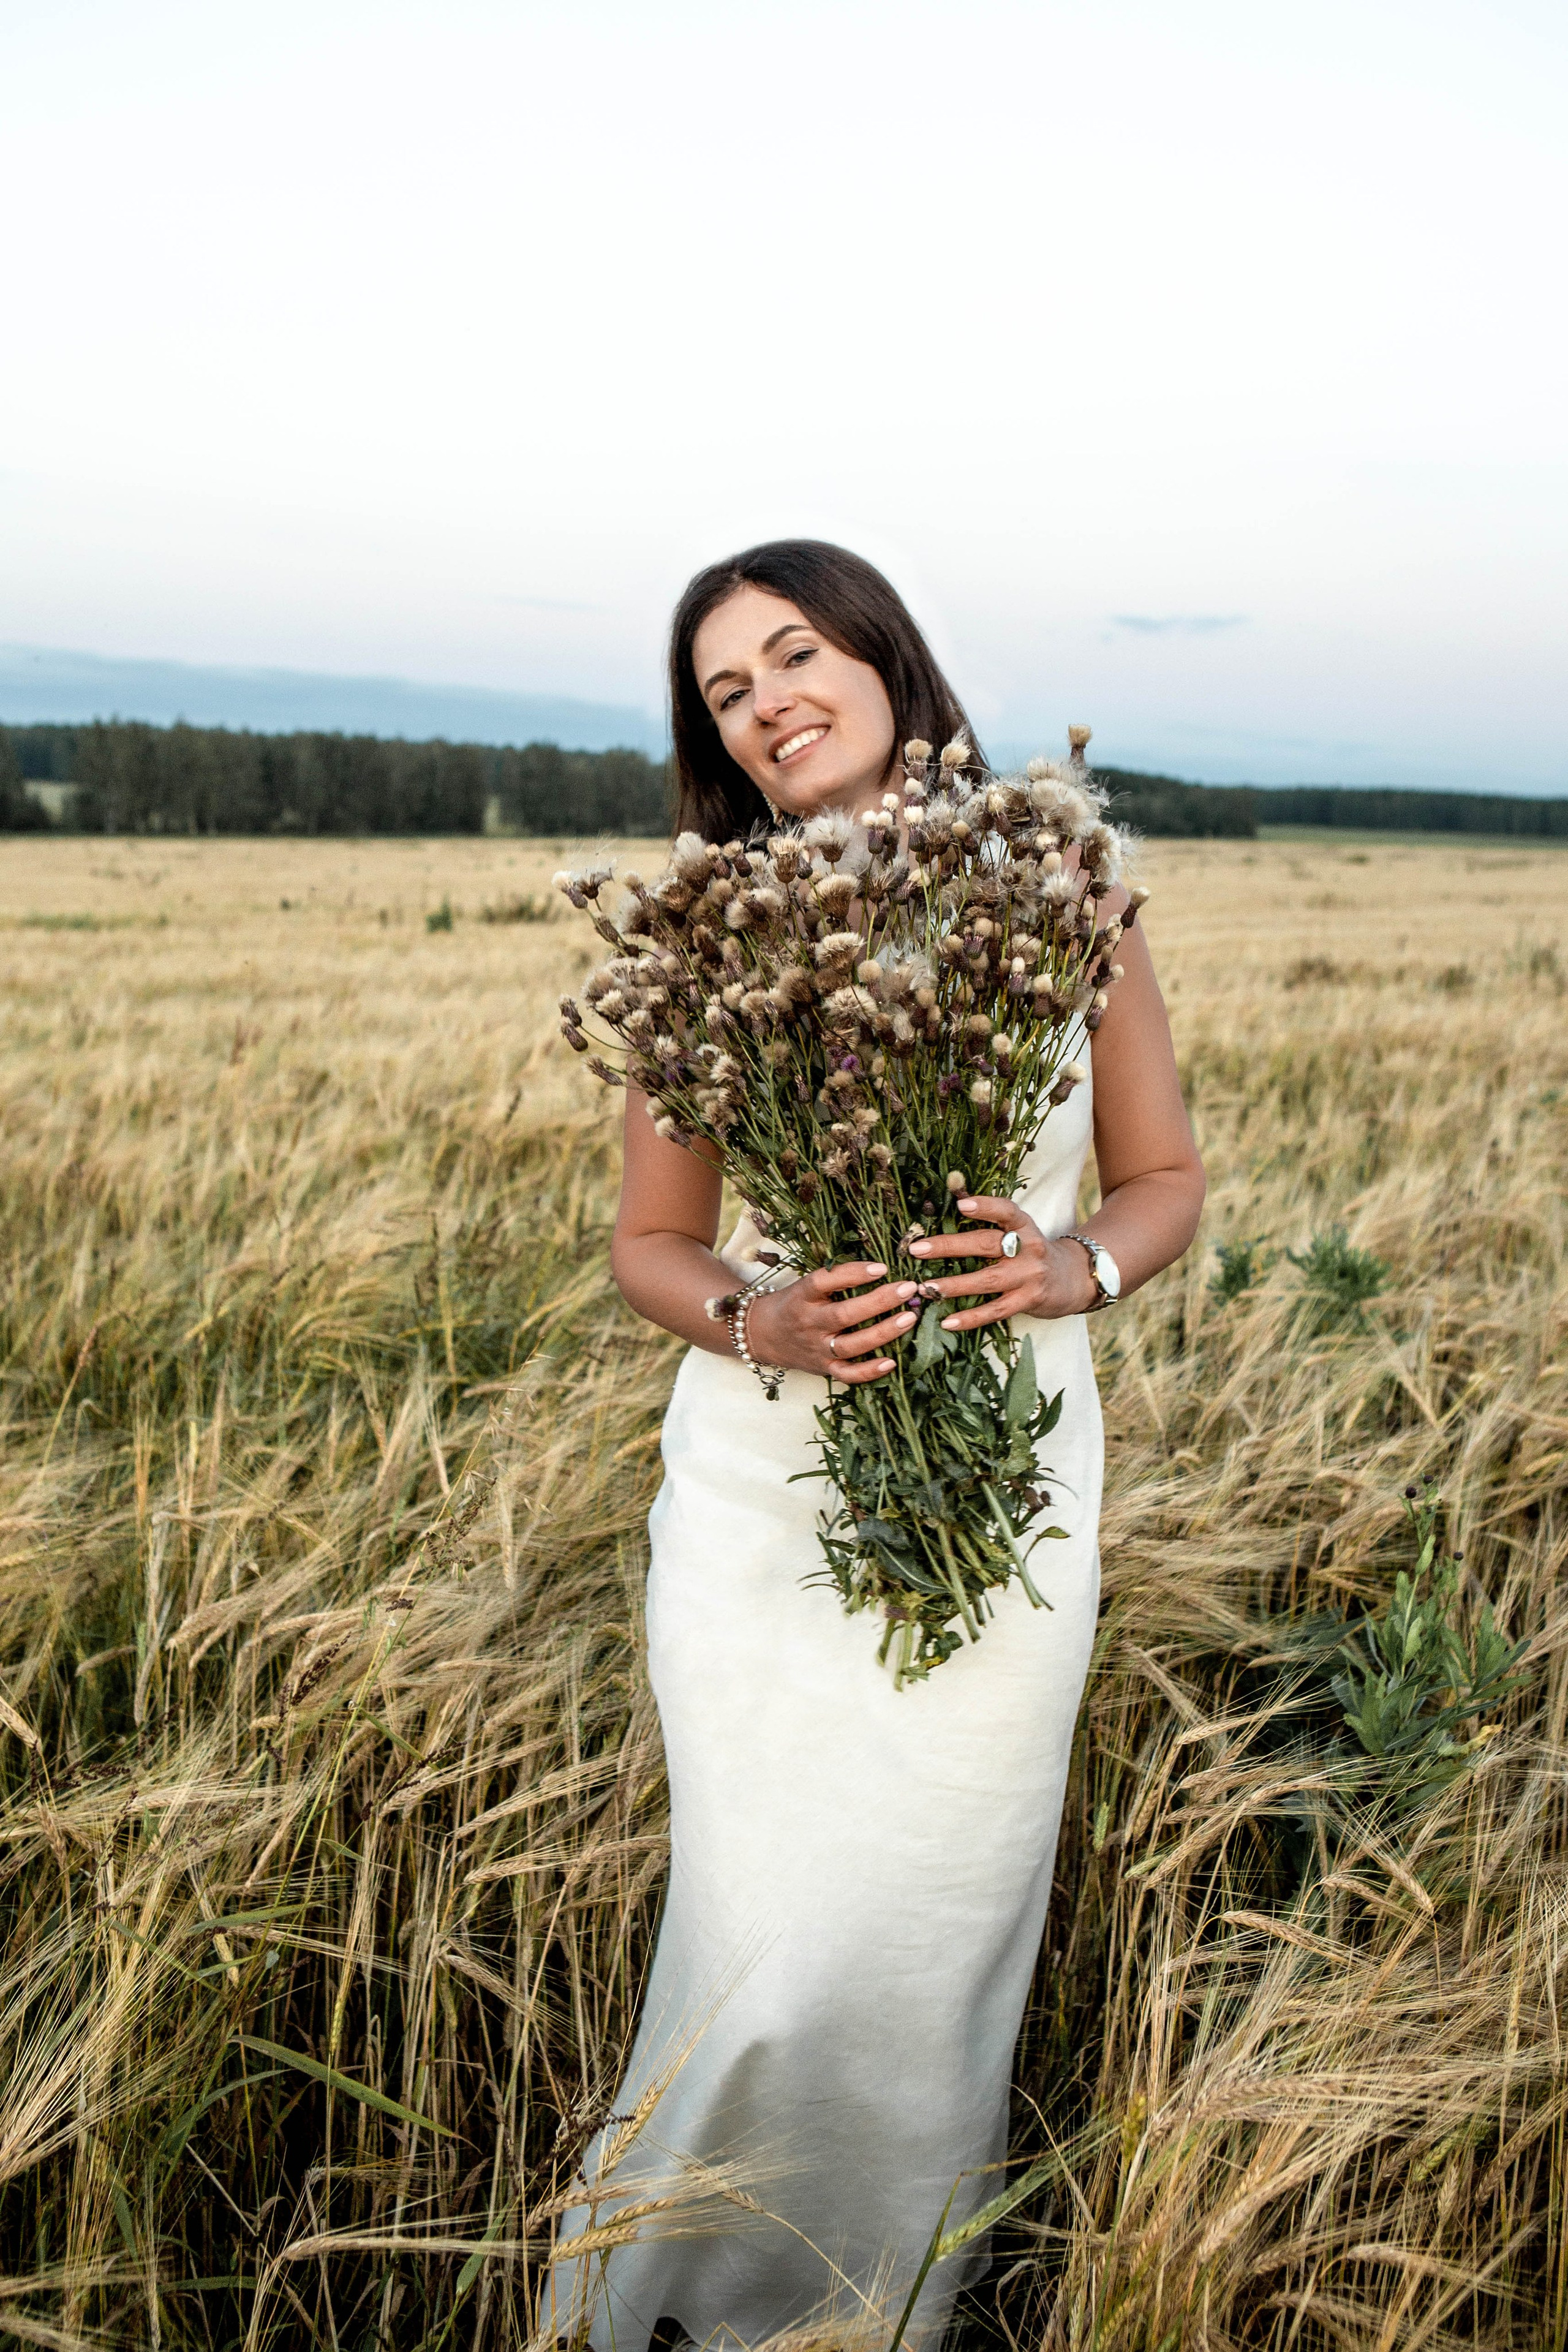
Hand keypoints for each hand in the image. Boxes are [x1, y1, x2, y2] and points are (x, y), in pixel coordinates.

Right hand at [746, 1262, 920, 1383]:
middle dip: (879, 1301)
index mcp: (802, 1296)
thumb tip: (880, 1266)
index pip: (825, 1281)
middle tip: (907, 1288)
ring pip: (851, 1345)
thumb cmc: (795, 1304)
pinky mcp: (824, 1368)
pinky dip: (869, 1371)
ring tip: (909, 1318)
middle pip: (844, 1315)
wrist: (764, 1336)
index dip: (853, 1274)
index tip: (882, 1267)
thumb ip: (835, 1278)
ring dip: (883, 1333)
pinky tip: (892, 1362)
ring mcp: (817, 1349)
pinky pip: (847, 1374)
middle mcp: (809, 1323)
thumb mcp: (805, 1285)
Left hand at [906, 1197, 1097, 1330]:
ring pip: (987, 1280)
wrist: (1074, 1279)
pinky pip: (996, 1310)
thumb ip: (992, 1223)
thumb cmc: (1032, 1252)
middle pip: (986, 1244)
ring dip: (953, 1285)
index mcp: (1024, 1226)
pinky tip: (947, 1321)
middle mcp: (1028, 1248)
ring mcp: (1029, 1276)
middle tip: (917, 1249)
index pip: (1006, 1211)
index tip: (960, 1205)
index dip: (985, 1206)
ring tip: (925, 1288)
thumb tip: (951, 1202)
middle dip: (949, 1246)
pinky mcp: (1029, 1301)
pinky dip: (971, 1317)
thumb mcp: (1020, 1232)